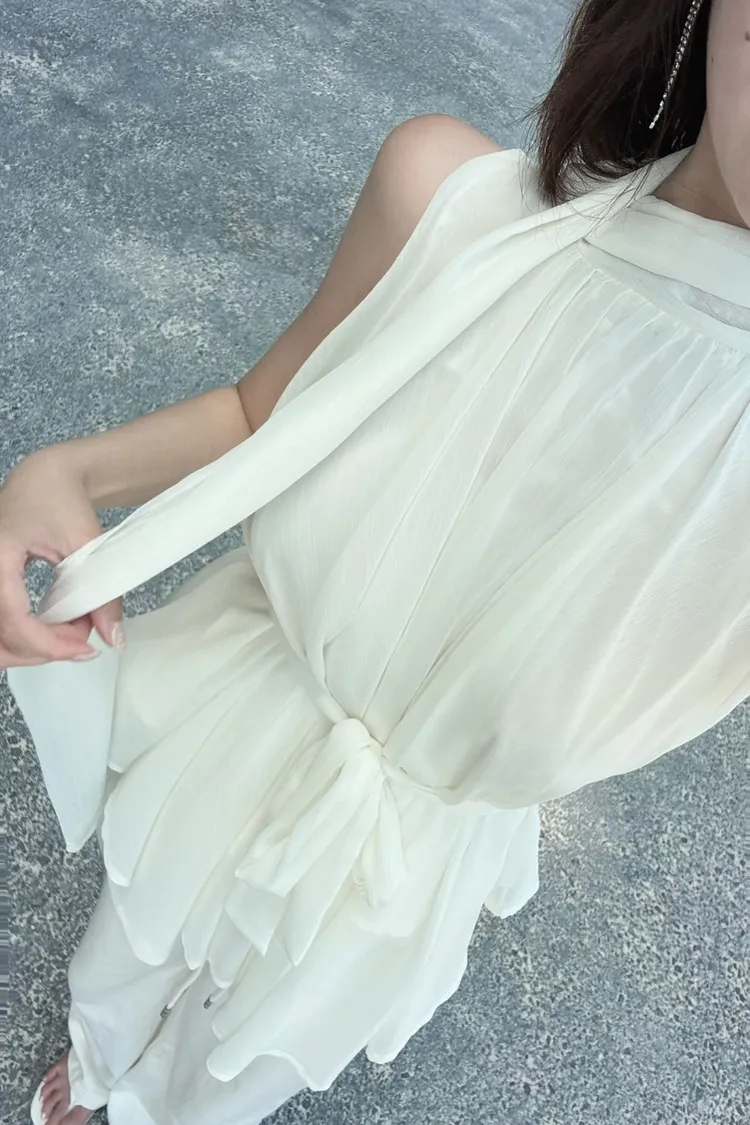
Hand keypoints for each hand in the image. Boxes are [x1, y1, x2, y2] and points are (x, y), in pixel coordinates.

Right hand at [0, 450, 123, 669]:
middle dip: (40, 649)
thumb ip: (101, 592)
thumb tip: (113, 638)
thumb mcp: (87, 543)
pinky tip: (55, 629)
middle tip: (81, 642)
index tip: (84, 648)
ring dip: (32, 647)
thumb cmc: (61, 499)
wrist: (46, 476)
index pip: (13, 617)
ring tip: (71, 632)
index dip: (47, 642)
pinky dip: (24, 637)